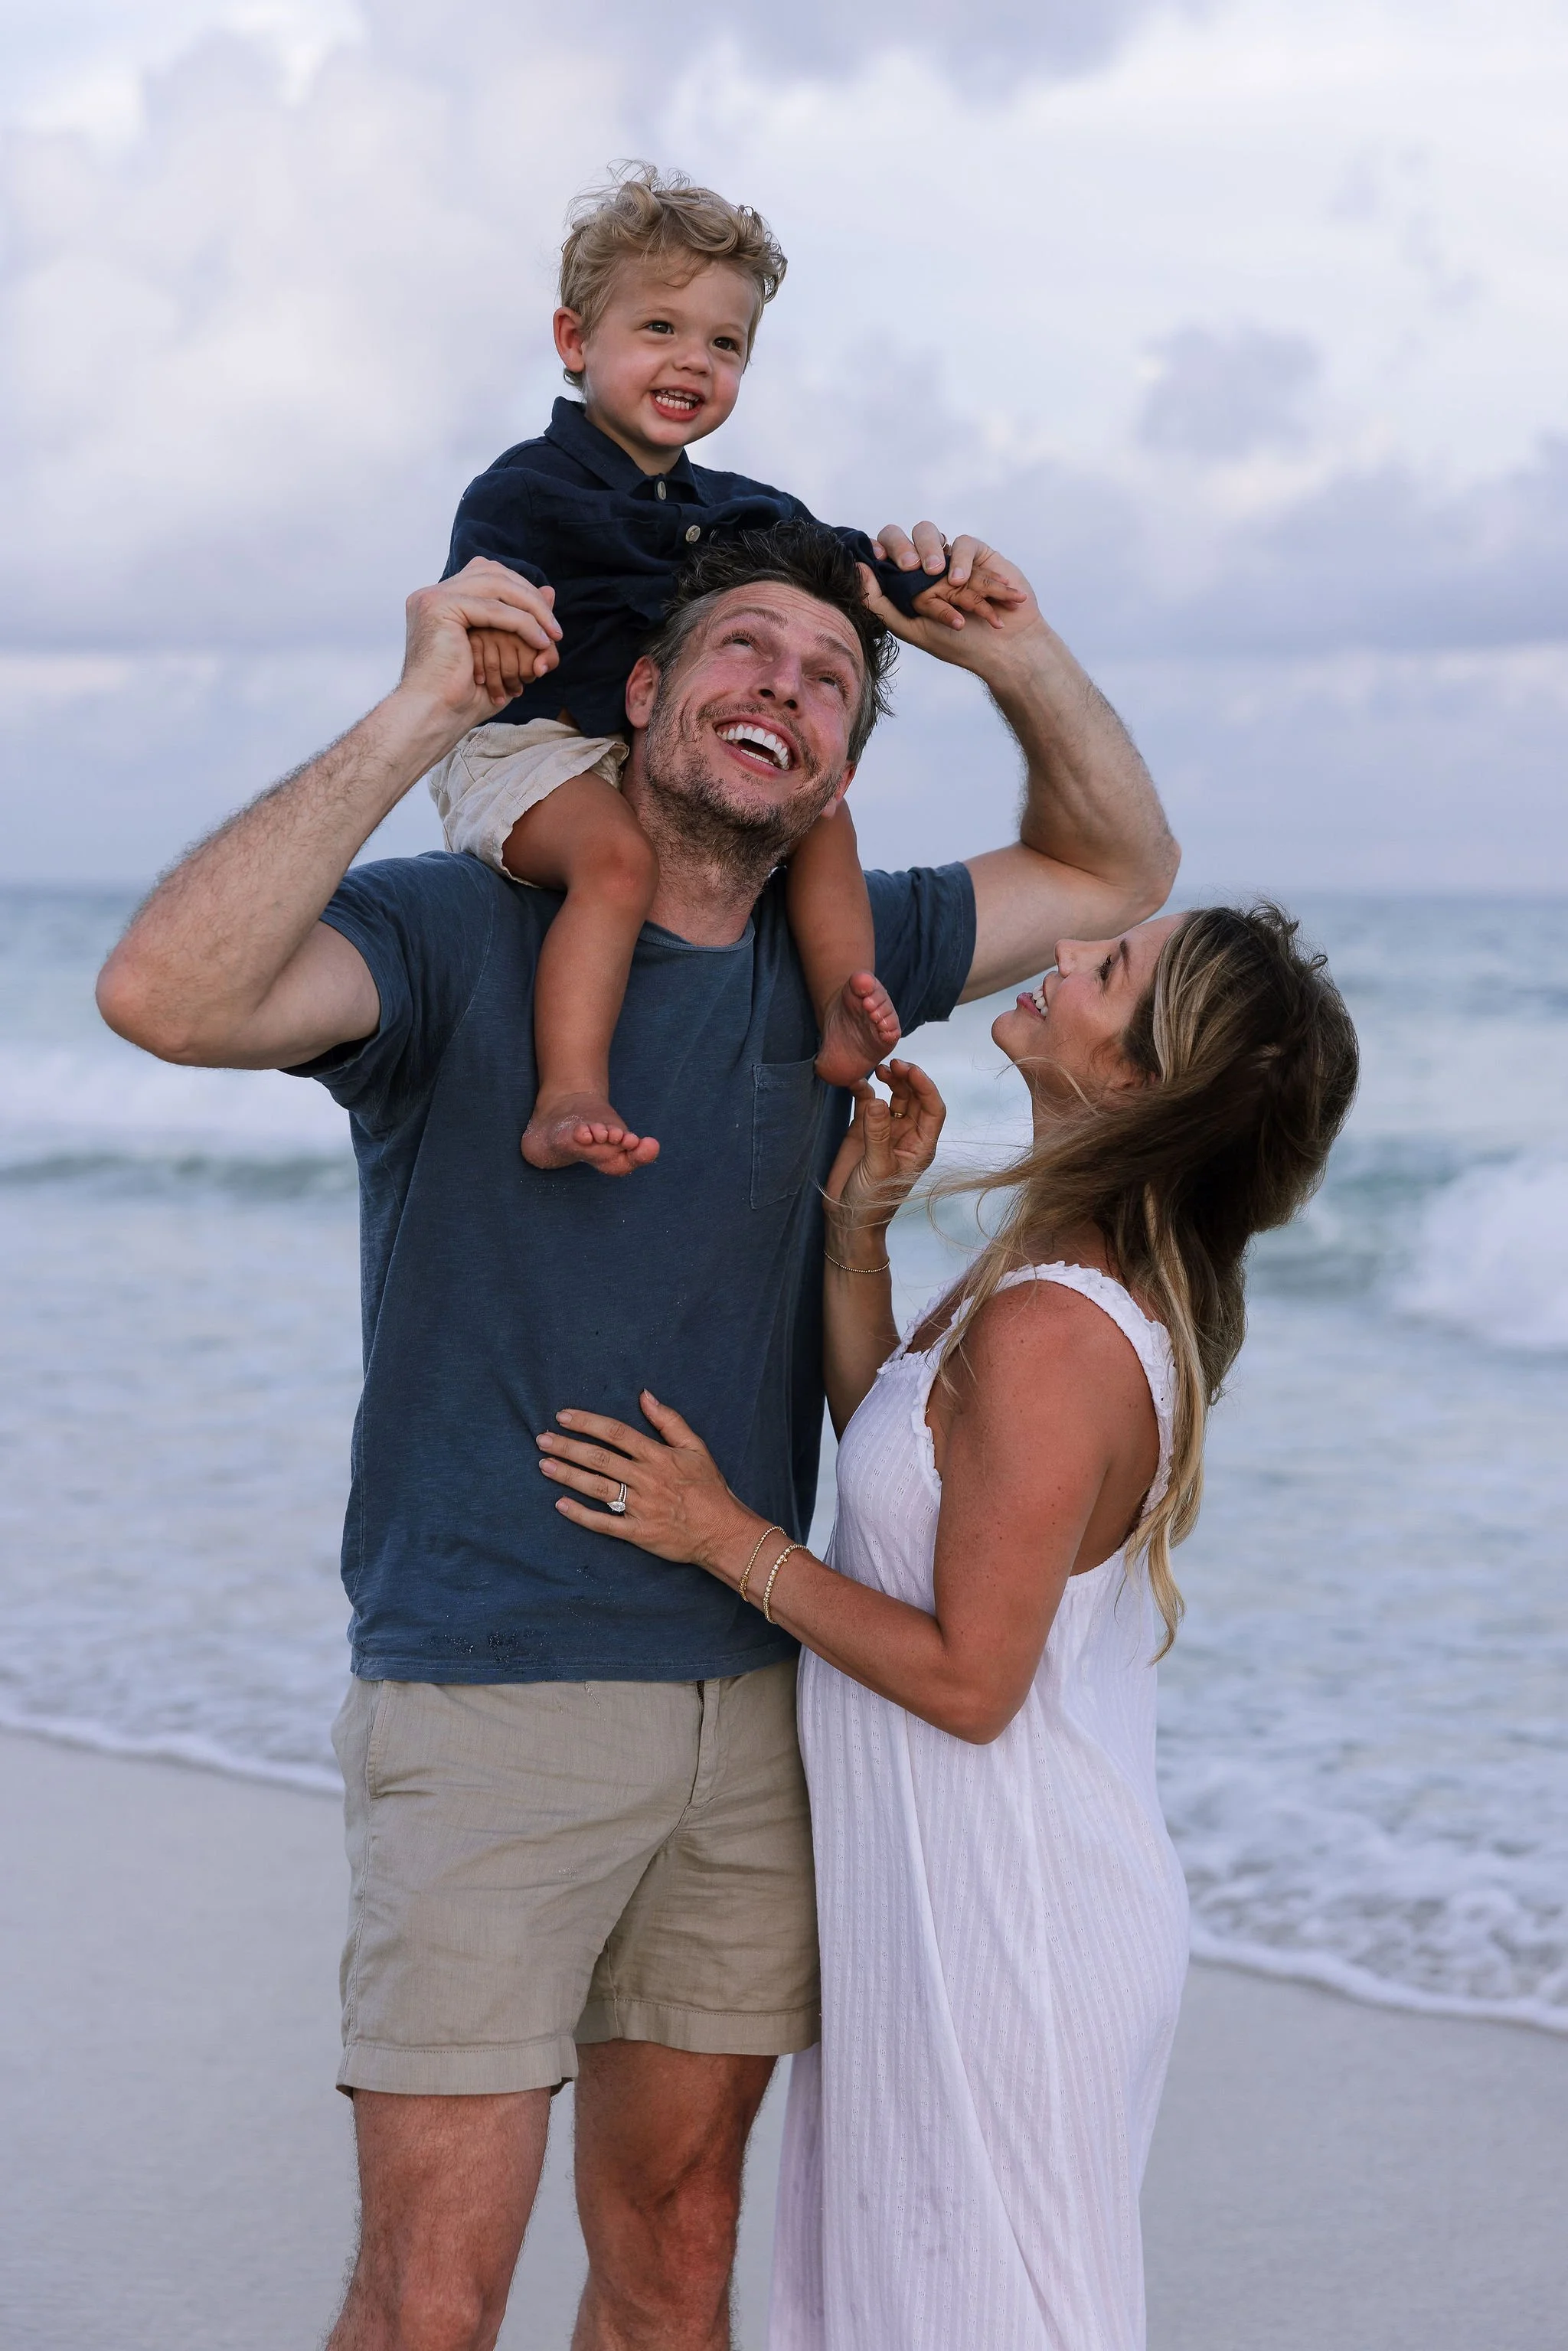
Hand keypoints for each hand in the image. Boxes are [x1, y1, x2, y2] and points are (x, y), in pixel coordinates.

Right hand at [398, 559, 563, 731]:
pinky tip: (539, 641)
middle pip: (493, 572)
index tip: (547, 621)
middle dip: (529, 596)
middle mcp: (434, 594)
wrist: (435, 716)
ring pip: (496, 584)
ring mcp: (433, 597)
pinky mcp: (439, 607)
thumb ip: (524, 620)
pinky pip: (492, 608)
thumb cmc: (464, 696)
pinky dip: (522, 623)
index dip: (521, 591)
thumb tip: (550, 589)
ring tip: (552, 635)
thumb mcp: (505, 653)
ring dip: (531, 608)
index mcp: (442, 601)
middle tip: (554, 628)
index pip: (488, 575)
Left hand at [536, 1392, 759, 1576]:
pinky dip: (581, 1515)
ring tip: (544, 1465)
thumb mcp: (696, 1447)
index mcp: (658, 1456)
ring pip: (597, 1487)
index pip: (616, 1433)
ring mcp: (641, 1507)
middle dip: (568, 1447)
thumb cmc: (709, 1488)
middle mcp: (647, 1479)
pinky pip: (605, 1523)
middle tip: (542, 1440)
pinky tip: (560, 1504)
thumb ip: (669, 1420)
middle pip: (600, 1458)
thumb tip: (644, 1395)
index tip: (563, 1416)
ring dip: (568, 1475)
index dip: (588, 1422)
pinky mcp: (638, 1532)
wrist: (723, 1532)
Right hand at [824, 1058, 945, 1232]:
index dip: (925, 1086)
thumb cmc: (871, 1201)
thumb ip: (877, 1133)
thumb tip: (876, 1099)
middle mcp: (907, 1134)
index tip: (909, 1069)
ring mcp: (886, 1130)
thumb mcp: (877, 1167)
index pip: (933, 1108)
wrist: (847, 1218)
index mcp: (921, 1145)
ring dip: (889, 1080)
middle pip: (914, 1097)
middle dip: (906, 1078)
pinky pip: (868, 1102)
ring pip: (894, 1096)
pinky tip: (856, 1082)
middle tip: (891, 1063)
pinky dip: (863, 1089)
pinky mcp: (863, 1130)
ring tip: (877, 1069)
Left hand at [869, 524, 1029, 635]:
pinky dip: (962, 560)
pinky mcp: (977, 554)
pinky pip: (963, 542)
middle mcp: (923, 569)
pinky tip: (963, 581)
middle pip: (901, 536)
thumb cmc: (958, 643)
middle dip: (902, 546)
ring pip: (929, 532)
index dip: (879, 550)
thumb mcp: (912, 629)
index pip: (883, 554)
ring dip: (930, 549)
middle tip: (912, 567)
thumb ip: (881, 603)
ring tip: (941, 577)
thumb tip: (858, 569)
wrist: (1004, 648)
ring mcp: (949, 558)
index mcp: (904, 585)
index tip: (881, 560)